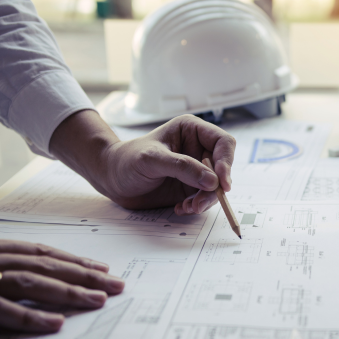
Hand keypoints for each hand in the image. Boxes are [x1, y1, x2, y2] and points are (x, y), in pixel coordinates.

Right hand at [0, 240, 123, 332]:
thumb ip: (13, 269)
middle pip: (46, 266)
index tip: (103, 268)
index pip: (42, 253)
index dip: (74, 260)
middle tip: (116, 284)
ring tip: (98, 299)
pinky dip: (31, 316)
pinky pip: (4, 310)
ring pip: (31, 282)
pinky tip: (56, 322)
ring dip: (68, 291)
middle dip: (84, 275)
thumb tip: (48, 277)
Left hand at [50, 112, 236, 215]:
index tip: (221, 183)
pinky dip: (196, 206)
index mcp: (192, 131)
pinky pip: (205, 199)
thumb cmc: (127, 160)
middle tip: (200, 202)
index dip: (226, 162)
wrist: (112, 179)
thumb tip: (212, 181)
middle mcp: (198, 149)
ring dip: (205, 200)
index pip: (223, 143)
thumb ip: (183, 167)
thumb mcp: (152, 160)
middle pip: (223, 168)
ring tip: (187, 207)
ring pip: (216, 186)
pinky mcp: (191, 187)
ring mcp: (196, 170)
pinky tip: (180, 208)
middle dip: (215, 187)